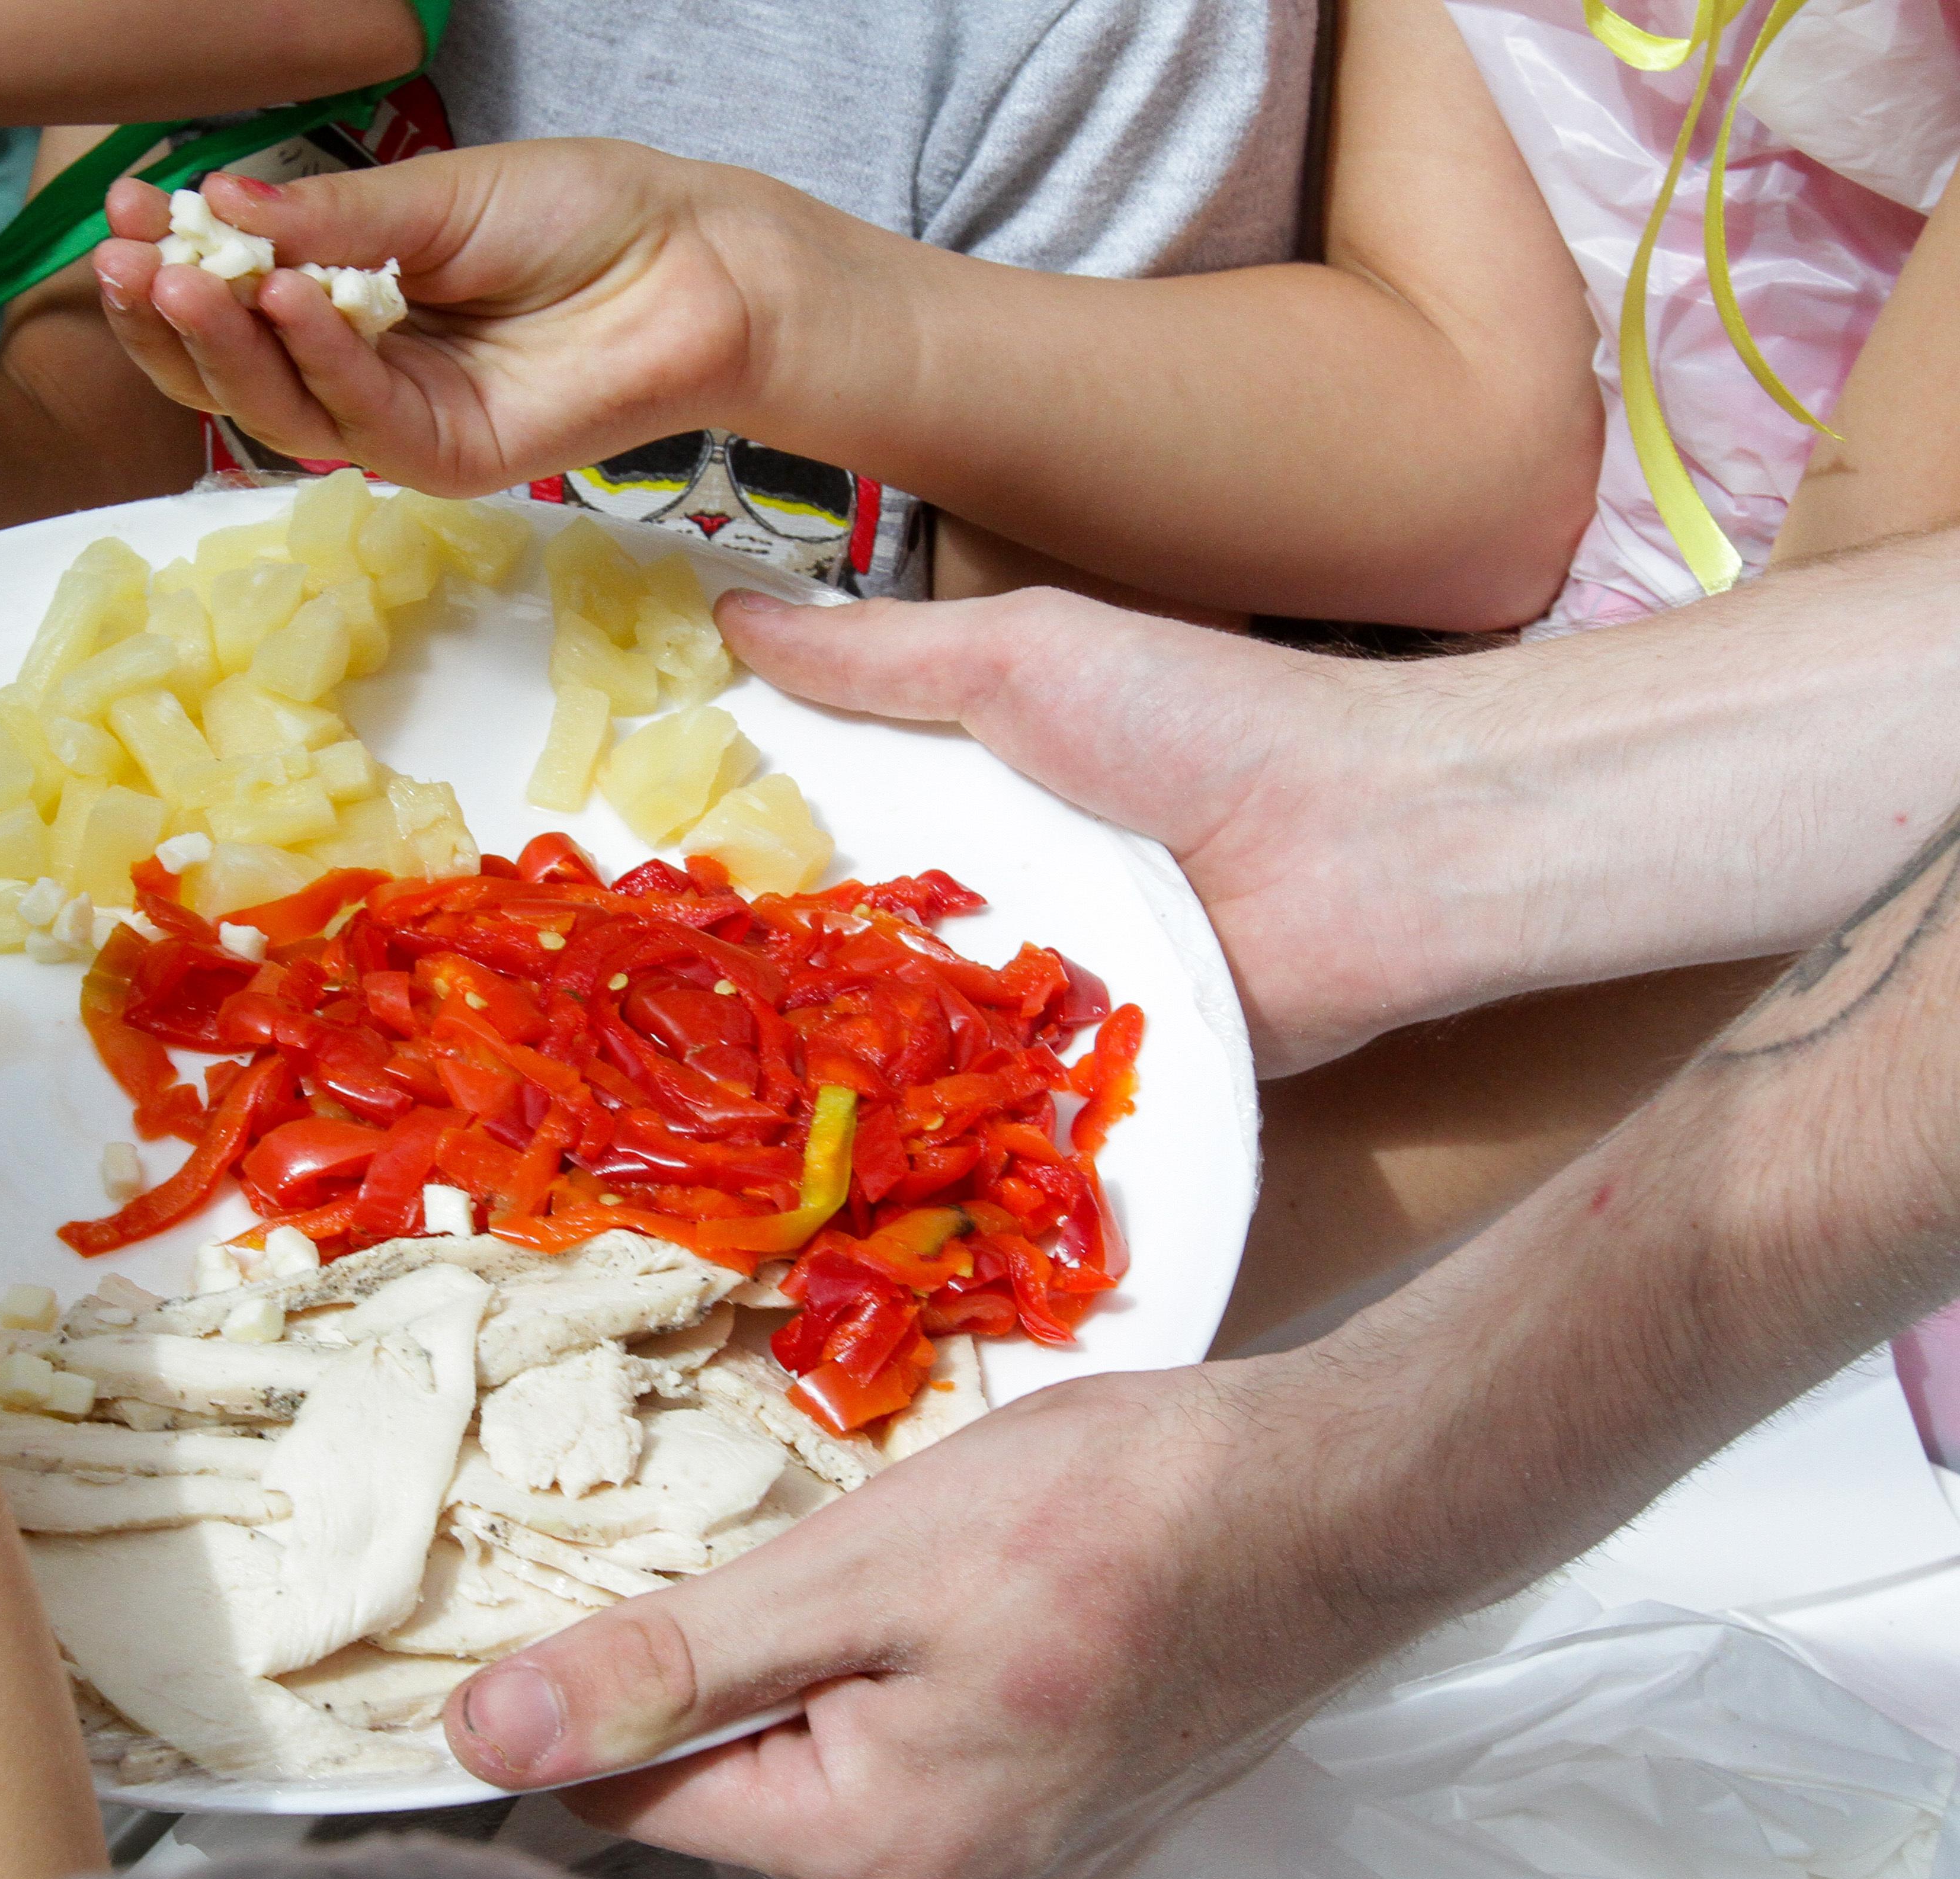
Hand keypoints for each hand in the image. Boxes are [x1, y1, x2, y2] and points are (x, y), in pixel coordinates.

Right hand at [90, 148, 794, 497]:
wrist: (690, 265)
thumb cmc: (578, 217)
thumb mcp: (434, 197)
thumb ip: (328, 216)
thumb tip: (217, 202)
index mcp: (344, 297)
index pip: (230, 300)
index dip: (169, 263)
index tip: (123, 213)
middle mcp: (357, 368)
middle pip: (230, 370)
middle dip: (171, 316)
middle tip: (128, 258)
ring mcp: (396, 420)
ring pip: (276, 406)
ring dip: (223, 342)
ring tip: (186, 276)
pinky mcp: (442, 458)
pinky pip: (358, 419)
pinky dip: (317, 359)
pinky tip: (288, 299)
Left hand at [441, 1357, 1452, 1878]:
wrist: (1341, 1495)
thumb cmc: (1122, 1517)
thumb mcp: (857, 1571)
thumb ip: (672, 1663)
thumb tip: (489, 1735)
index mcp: (881, 1845)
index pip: (643, 1800)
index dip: (578, 1702)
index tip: (552, 1610)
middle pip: (742, 1786)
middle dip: (709, 1674)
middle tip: (729, 1548)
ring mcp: (1029, 1846)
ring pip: (836, 1758)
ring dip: (806, 1663)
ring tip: (844, 1559)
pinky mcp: (1079, 1793)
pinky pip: (926, 1747)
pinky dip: (894, 1671)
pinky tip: (931, 1591)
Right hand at [717, 561, 1959, 1074]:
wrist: (1366, 854)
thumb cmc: (1206, 724)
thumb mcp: (1024, 656)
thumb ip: (877, 655)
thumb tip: (727, 617)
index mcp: (965, 795)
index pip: (814, 827)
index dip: (721, 849)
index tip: (602, 874)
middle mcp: (983, 903)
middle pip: (834, 949)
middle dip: (741, 982)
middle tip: (609, 1012)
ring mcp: (1022, 1005)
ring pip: (887, 1045)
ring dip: (810, 1073)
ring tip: (676, 1110)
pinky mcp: (1069, 1092)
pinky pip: (973, 1120)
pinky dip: (910, 1139)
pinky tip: (802, 1170)